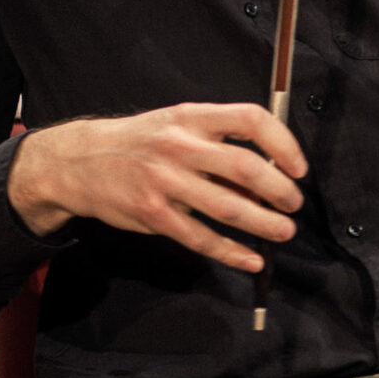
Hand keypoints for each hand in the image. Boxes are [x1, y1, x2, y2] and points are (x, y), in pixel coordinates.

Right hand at [7, 101, 306, 274]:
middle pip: (244, 168)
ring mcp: (165, 181)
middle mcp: (179, 146)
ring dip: (263, 224)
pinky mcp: (153, 214)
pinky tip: (251, 260)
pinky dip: (231, 252)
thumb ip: (218, 141)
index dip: (282, 143)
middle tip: (294, 205)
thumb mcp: (177, 124)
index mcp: (191, 117)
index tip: (298, 167)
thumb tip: (270, 171)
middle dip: (279, 190)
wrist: (79, 161)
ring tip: (283, 232)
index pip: (249, 120)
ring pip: (227, 208)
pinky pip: (200, 238)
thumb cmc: (141, 142)